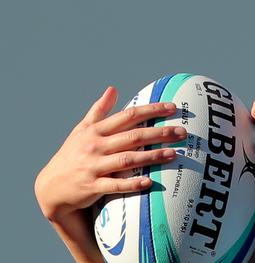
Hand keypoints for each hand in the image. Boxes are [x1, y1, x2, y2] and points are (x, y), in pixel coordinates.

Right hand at [35, 86, 186, 221]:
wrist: (50, 188)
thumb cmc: (71, 154)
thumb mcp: (81, 130)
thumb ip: (99, 110)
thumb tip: (113, 88)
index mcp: (96, 131)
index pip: (129, 116)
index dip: (151, 110)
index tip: (173, 107)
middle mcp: (95, 146)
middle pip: (133, 136)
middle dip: (159, 133)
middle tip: (183, 132)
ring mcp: (93, 166)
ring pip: (128, 159)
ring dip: (152, 156)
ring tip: (174, 154)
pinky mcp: (92, 187)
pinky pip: (115, 185)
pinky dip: (132, 183)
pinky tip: (149, 182)